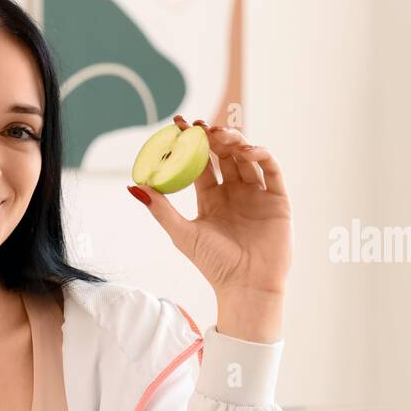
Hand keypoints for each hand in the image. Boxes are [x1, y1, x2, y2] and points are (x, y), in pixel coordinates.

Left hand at [129, 116, 291, 341]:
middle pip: (224, 155)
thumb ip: (161, 209)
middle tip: (200, 126)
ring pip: (246, 157)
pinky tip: (246, 150)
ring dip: (234, 142)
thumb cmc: (214, 264)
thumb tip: (133, 186)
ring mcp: (256, 194)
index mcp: (211, 199)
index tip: (178, 125)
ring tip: (220, 135)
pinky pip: (270, 169)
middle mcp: (234, 193)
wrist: (247, 285)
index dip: (190, 144)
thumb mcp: (182, 233)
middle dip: (212, 137)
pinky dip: (260, 155)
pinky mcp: (277, 199)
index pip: (200, 164)